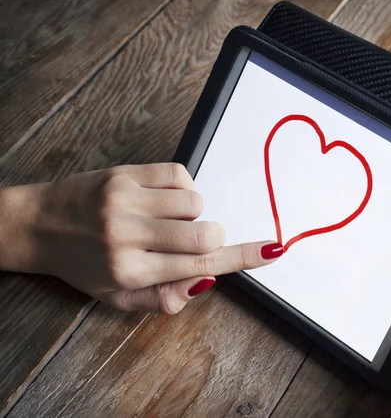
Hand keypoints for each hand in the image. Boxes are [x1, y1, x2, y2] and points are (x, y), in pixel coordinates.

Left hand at [0, 163, 282, 313]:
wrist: (37, 225)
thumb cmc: (83, 264)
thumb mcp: (118, 298)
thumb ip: (165, 298)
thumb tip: (207, 281)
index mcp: (130, 272)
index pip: (201, 267)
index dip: (243, 257)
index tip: (273, 250)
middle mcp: (127, 236)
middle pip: (204, 234)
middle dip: (212, 236)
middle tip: (195, 238)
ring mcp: (125, 200)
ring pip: (194, 201)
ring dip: (192, 212)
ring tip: (164, 218)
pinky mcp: (123, 173)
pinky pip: (179, 174)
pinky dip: (183, 187)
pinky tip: (162, 198)